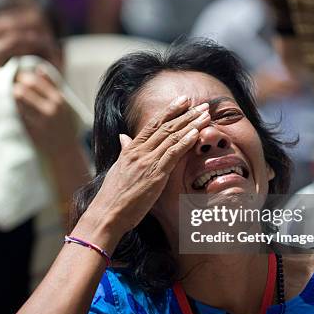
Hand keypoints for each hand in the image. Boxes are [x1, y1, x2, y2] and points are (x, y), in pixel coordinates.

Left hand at [13, 67, 77, 155]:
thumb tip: (39, 68)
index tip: (20, 77)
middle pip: (24, 91)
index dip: (24, 77)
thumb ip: (53, 85)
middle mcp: (50, 110)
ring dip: (14, 97)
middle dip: (16, 86)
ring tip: (13, 96)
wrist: (65, 150)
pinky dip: (16, 111)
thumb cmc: (64, 124)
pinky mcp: (32, 132)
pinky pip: (19, 116)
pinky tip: (16, 109)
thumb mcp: (64, 103)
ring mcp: (41, 122)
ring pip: (19, 103)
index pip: (35, 81)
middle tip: (14, 86)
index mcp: (59, 100)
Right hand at [83, 97, 210, 238]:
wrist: (108, 213)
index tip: (182, 101)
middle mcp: (139, 152)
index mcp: (131, 149)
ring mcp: (147, 162)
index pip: (153, 124)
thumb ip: (124, 151)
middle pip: (166, 127)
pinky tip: (196, 133)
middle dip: (186, 114)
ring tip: (205, 115)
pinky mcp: (155, 175)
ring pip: (172, 137)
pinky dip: (185, 142)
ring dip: (191, 124)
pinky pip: (172, 154)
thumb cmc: (112, 195)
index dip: (169, 111)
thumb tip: (123, 137)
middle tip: (201, 104)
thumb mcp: (118, 168)